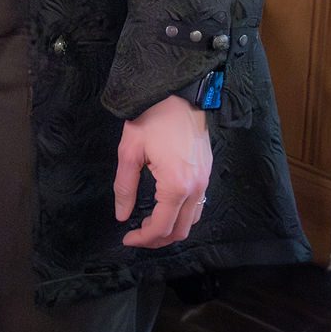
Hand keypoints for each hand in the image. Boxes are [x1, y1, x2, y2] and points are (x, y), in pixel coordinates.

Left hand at [114, 94, 211, 248]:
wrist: (178, 92)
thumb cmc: (152, 117)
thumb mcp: (130, 150)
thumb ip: (125, 186)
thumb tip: (122, 216)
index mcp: (176, 186)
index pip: (161, 227)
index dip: (143, 239)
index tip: (127, 238)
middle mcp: (195, 188)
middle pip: (180, 231)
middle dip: (157, 240)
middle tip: (137, 236)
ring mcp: (205, 180)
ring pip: (192, 221)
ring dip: (172, 229)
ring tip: (150, 225)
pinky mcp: (208, 171)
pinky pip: (198, 205)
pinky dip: (183, 215)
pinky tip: (166, 208)